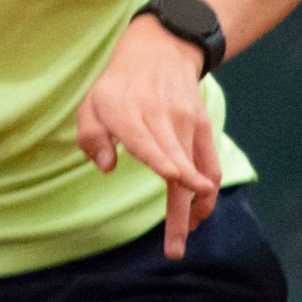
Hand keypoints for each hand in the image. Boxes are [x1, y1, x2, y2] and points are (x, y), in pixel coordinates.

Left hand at [74, 16, 220, 258]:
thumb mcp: (92, 104)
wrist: (160, 51)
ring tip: (182, 240)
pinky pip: (209, 165)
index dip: (164, 160)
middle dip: (178, 212)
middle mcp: (161, 118)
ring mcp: (185, 123)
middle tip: (174, 250)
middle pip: (176, 166)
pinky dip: (206, 192)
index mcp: (128, 113)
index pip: (148, 140)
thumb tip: (106, 168)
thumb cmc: (118, 86)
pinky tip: (198, 214)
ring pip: (197, 172)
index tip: (177, 180)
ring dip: (193, 210)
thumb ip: (91, 137)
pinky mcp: (202, 128)